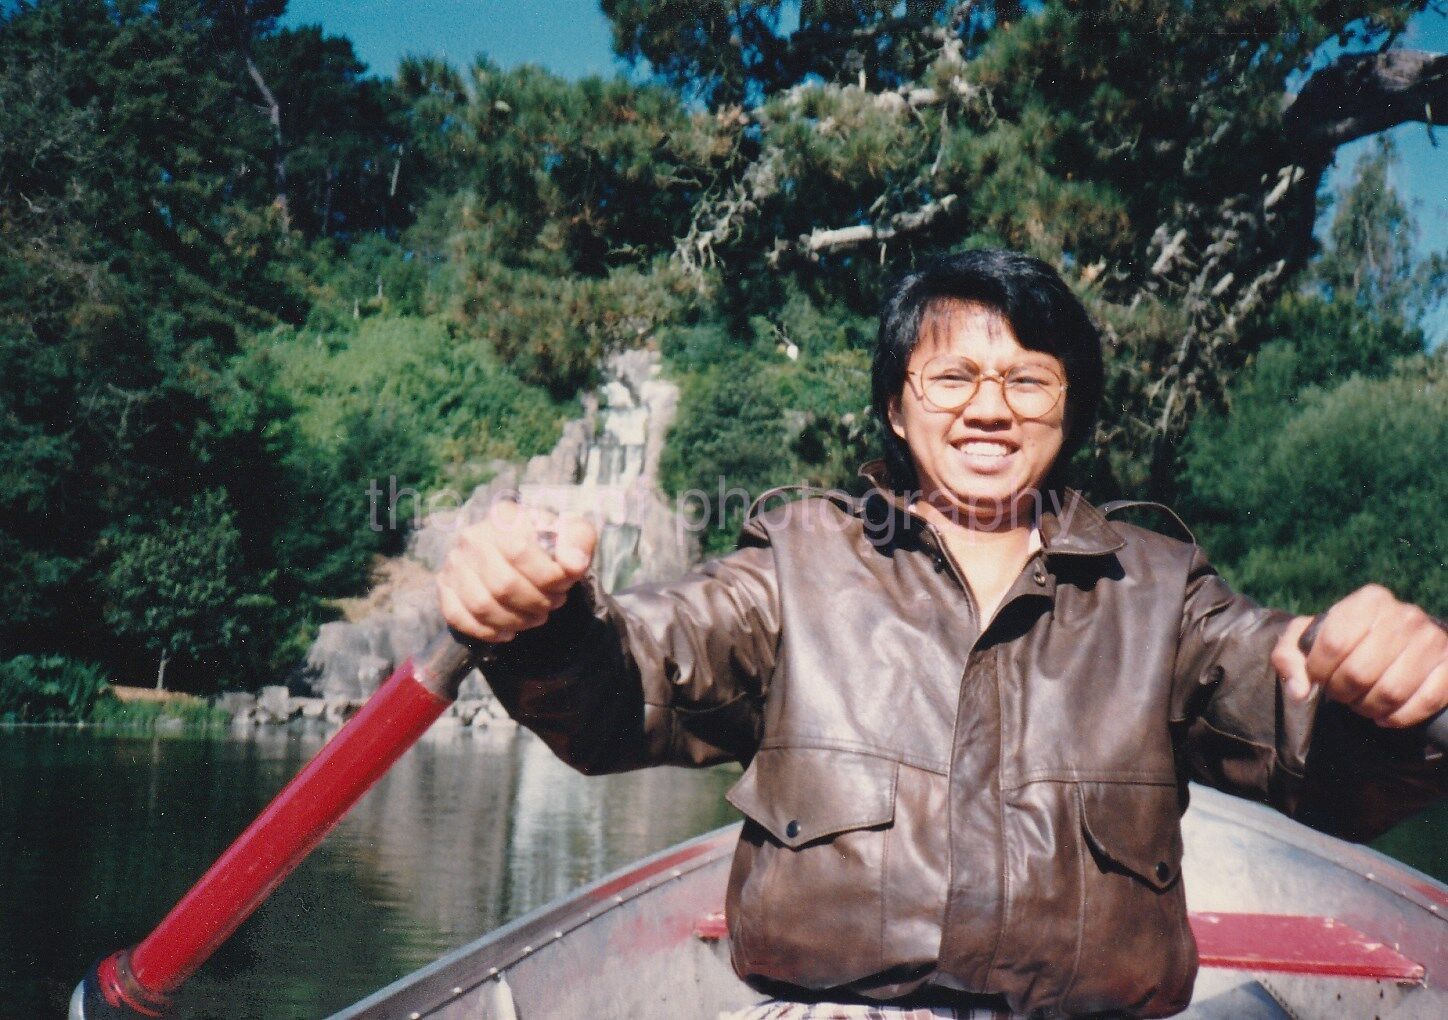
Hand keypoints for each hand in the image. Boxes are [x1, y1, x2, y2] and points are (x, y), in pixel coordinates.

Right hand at [437, 501, 596, 642]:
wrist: (522, 550)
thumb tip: (573, 564)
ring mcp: (455, 563)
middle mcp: (472, 537)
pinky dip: (487, 631)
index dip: (547, 576)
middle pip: (502, 585)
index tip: (565, 584)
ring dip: (516, 620)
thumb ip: (579, 542)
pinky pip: (459, 618)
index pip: (519, 551)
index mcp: (503, 517)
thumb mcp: (573, 534)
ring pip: (482, 605)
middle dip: (536, 602)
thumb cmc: (549, 544)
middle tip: (552, 603)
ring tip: (536, 616)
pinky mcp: (445, 587)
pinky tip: (509, 630)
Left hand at [1271, 584, 1447, 726]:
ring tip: (1361, 703)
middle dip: (1341, 693)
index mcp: (1368, 601)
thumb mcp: (1309, 639)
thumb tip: (1299, 691)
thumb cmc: (1344, 641)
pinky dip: (1399, 718)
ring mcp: (1432, 640)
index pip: (1334, 643)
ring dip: (1368, 708)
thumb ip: (1289, 657)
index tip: (1318, 677)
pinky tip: (1384, 716)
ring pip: (1391, 692)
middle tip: (1340, 694)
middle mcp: (1405, 615)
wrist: (1398, 641)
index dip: (1319, 670)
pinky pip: (1425, 702)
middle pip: (1360, 672)